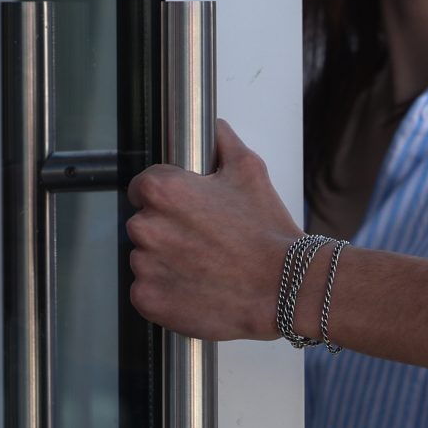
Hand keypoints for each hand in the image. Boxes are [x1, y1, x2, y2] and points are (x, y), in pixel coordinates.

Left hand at [127, 120, 301, 341]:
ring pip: (145, 259)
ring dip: (166, 261)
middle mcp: (147, 227)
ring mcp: (145, 267)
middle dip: (167, 230)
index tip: (184, 209)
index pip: (143, 186)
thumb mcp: (250, 171)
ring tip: (204, 265)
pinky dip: (166, 291)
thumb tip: (214, 128)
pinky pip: (146, 291)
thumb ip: (223, 142)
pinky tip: (196, 287)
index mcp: (163, 191)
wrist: (284, 287)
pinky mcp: (149, 299)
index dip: (165, 196)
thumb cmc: (267, 232)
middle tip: (202, 239)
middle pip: (143, 224)